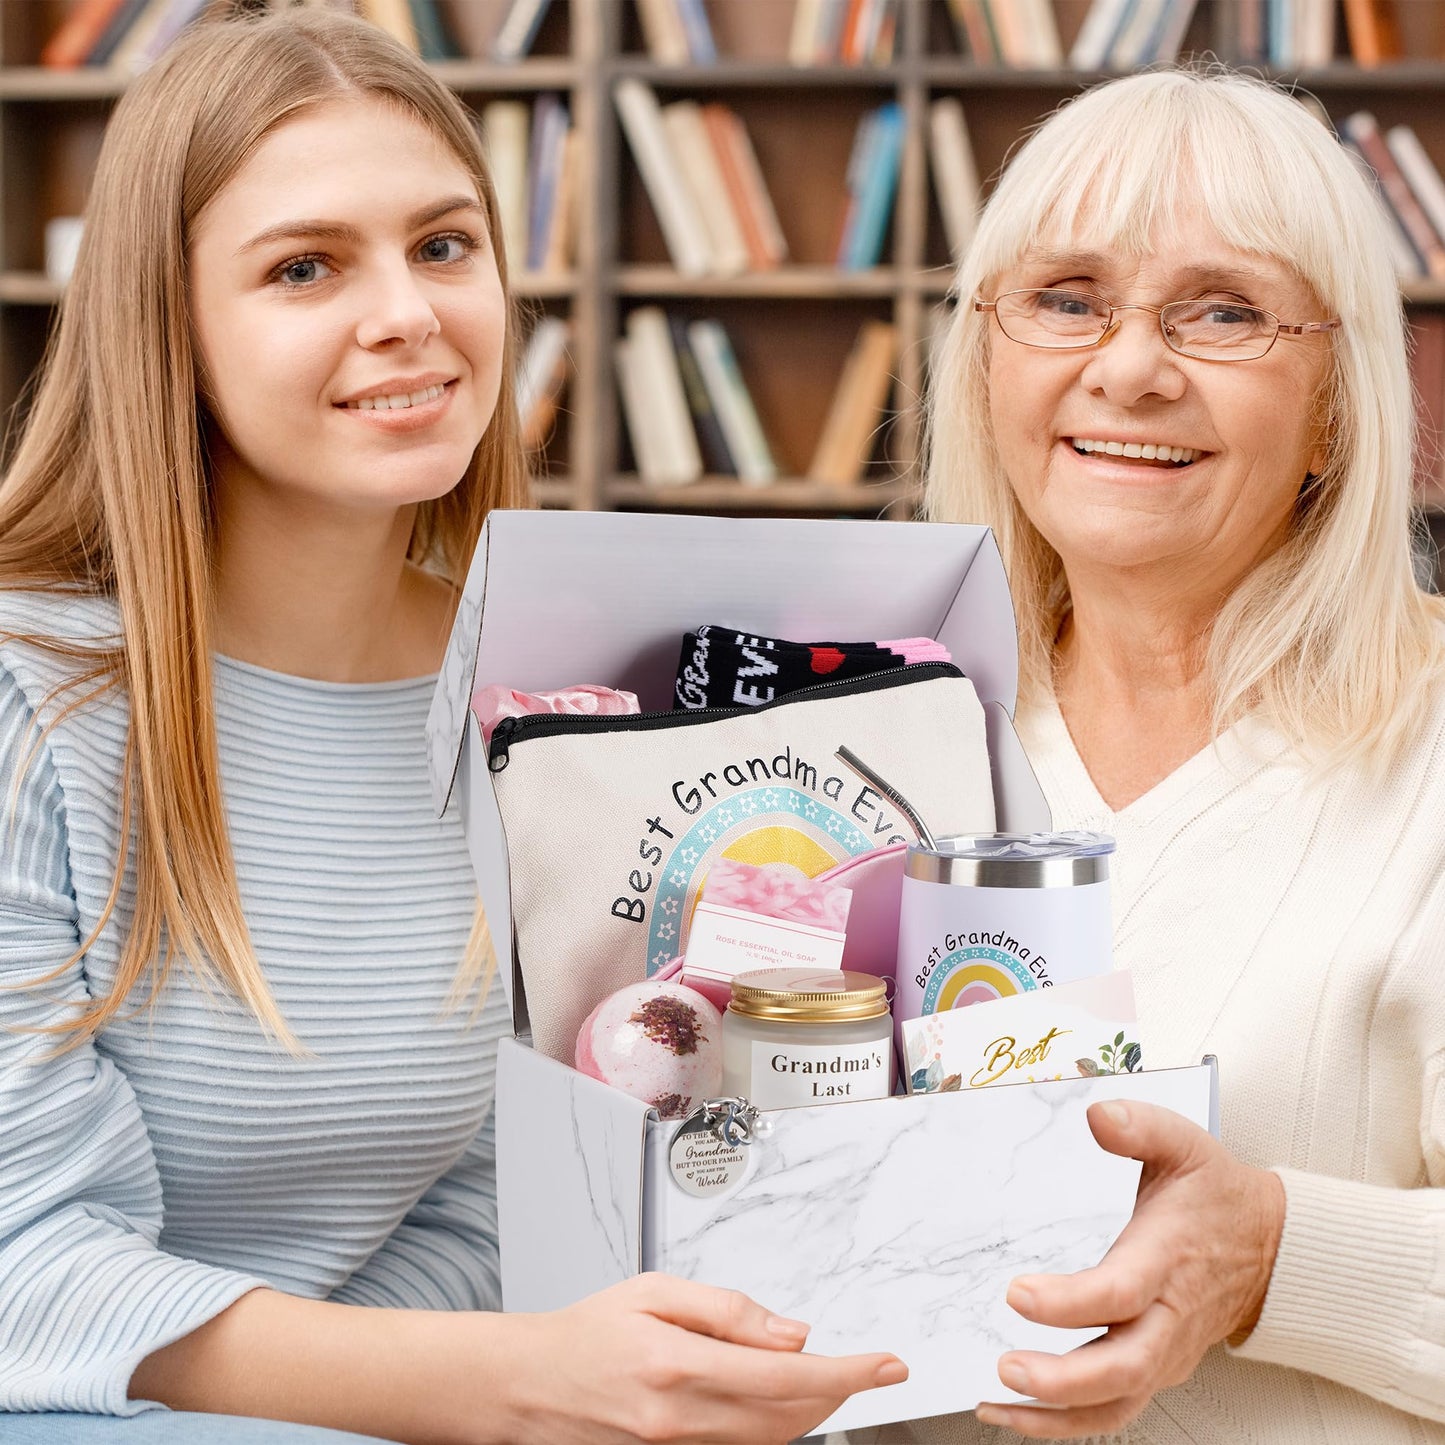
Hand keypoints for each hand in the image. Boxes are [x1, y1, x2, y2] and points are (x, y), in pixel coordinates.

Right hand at [499, 1272, 907, 1443]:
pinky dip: (772, 1431)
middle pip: (788, 1418)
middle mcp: (680, 1421)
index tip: (887, 1365)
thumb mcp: (654, 1293)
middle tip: (868, 1367)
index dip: (846, 1372)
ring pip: (770, 1443)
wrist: (527, 1387)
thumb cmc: (587, 1333)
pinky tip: (780, 1405)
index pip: (785, 1375)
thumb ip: (726, 1309)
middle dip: (838, 1393)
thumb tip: (792, 1332)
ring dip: (811, 1414)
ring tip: (831, 1380)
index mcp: (678, 1366)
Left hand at [974, 1099, 1284, 1439]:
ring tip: (995, 1405)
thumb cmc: (1217, 1197)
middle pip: (1121, 1368)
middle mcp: (1166, 1318)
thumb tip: (1098, 1116)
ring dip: (1055, 1416)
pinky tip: (1014, 1414)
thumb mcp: (1185, 1144)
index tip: (1018, 1293)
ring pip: (1114, 1403)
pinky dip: (1065, 1423)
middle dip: (1062, 1379)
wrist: (1268, 1248)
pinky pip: (1111, 1409)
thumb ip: (1140, 1126)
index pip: (1119, 1293)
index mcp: (1166, 1262)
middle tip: (1006, 1367)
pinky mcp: (1152, 1369)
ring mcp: (1162, 1352)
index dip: (1069, 1302)